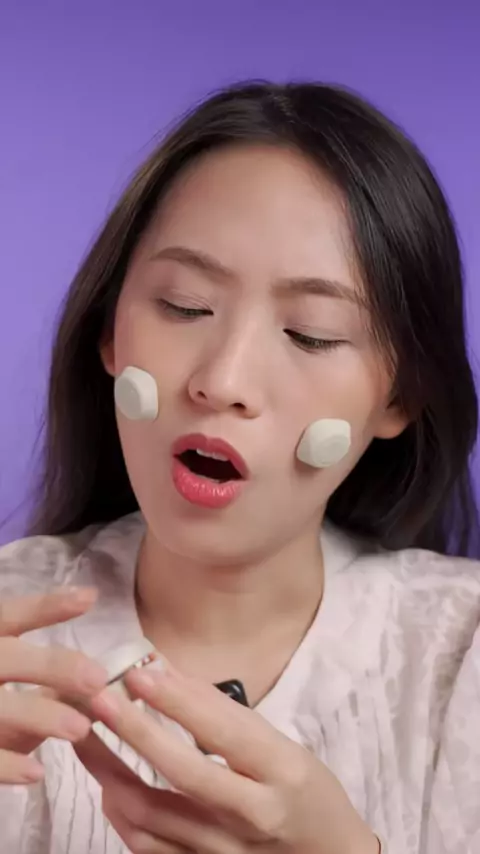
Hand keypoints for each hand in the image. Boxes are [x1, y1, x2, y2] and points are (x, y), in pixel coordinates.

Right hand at [0, 587, 107, 783]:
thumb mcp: (9, 673)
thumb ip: (45, 673)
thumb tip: (108, 677)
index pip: (9, 615)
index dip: (46, 607)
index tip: (89, 598)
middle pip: (7, 658)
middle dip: (52, 666)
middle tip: (98, 680)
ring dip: (40, 715)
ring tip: (80, 728)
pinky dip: (6, 765)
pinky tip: (37, 773)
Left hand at [78, 658, 378, 853]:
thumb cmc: (303, 791)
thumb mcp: (280, 744)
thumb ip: (222, 711)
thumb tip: (165, 669)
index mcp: (282, 771)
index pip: (224, 732)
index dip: (179, 702)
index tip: (140, 673)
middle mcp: (255, 815)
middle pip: (186, 775)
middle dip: (137, 733)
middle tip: (101, 699)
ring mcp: (227, 853)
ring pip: (155, 817)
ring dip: (113, 773)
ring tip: (87, 736)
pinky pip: (149, 848)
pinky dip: (122, 815)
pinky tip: (108, 785)